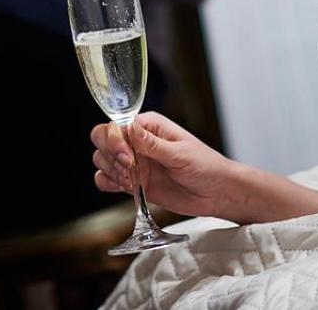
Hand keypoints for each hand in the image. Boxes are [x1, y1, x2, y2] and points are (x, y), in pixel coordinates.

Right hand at [91, 111, 235, 219]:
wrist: (216, 193)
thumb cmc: (205, 166)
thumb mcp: (180, 154)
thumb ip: (153, 144)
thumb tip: (130, 128)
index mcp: (148, 126)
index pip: (116, 125)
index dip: (115, 141)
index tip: (128, 157)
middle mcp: (137, 141)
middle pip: (102, 139)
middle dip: (110, 155)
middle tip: (129, 168)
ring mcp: (133, 162)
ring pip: (101, 159)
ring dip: (110, 170)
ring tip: (132, 181)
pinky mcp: (133, 182)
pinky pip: (106, 179)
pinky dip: (107, 183)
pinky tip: (122, 187)